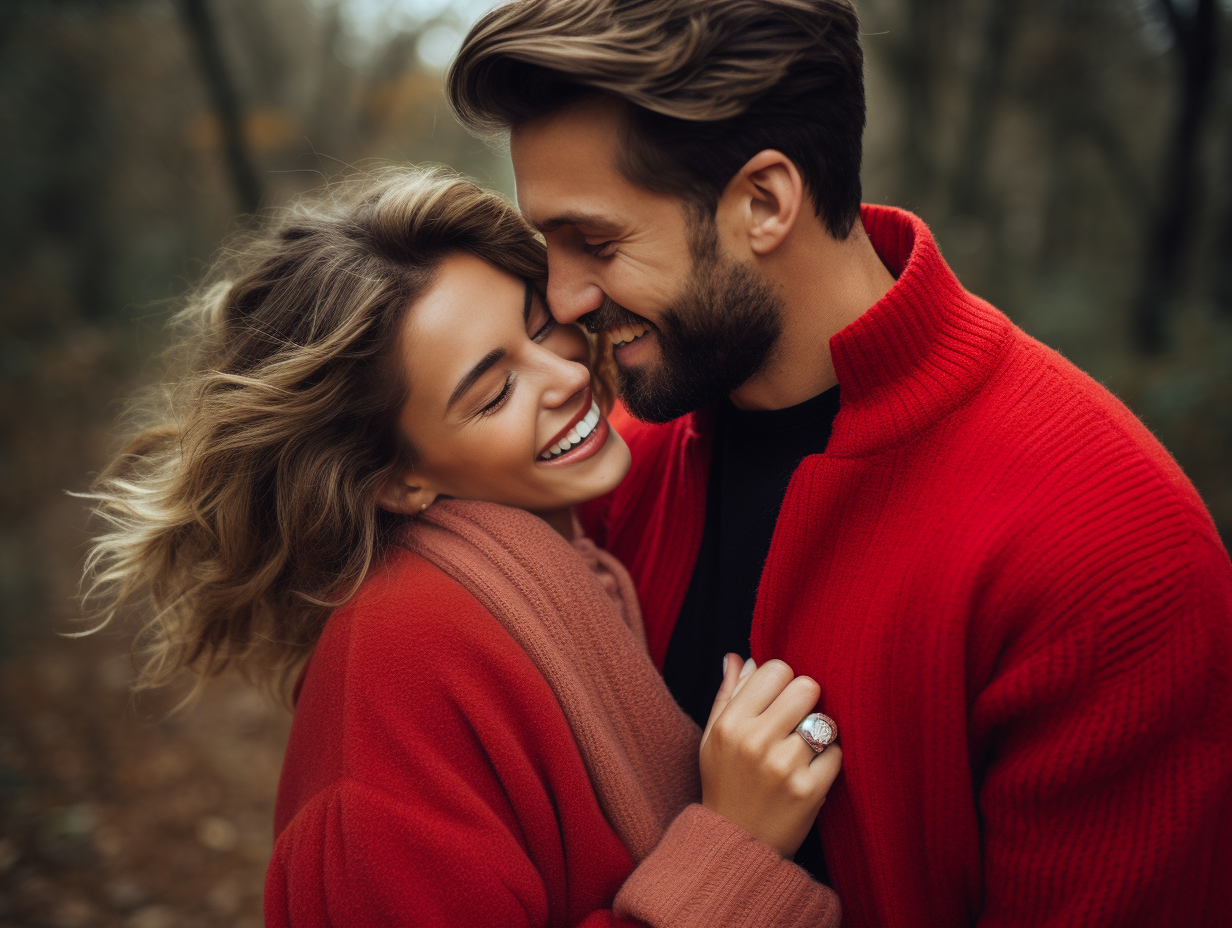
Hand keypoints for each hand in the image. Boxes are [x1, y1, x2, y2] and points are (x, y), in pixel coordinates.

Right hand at [698, 654, 841, 857]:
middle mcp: (755, 741)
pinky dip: (829, 759)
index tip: (780, 698)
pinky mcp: (808, 791)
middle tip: (798, 718)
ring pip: (825, 720)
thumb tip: (739, 656)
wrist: (735, 842)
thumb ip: (728, 694)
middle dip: (806, 699)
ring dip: (820, 730)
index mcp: (730, 724)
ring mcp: (783, 767)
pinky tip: (812, 770)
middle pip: (806, 687)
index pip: (776, 669)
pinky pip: (837, 753)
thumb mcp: (712, 738)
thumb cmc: (724, 783)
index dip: (783, 680)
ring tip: (805, 745)